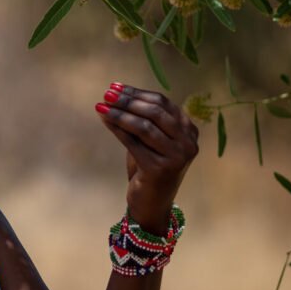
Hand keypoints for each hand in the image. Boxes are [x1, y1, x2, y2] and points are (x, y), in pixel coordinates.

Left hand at [95, 82, 197, 234]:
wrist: (151, 203)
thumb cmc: (148, 167)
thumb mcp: (149, 139)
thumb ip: (141, 118)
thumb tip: (115, 92)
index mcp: (189, 131)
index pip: (163, 103)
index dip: (137, 93)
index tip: (115, 86)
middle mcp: (188, 143)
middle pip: (155, 112)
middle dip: (128, 101)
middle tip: (107, 94)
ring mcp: (177, 157)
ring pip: (144, 127)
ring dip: (120, 114)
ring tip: (101, 106)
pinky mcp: (161, 170)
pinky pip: (134, 144)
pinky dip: (117, 130)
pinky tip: (104, 120)